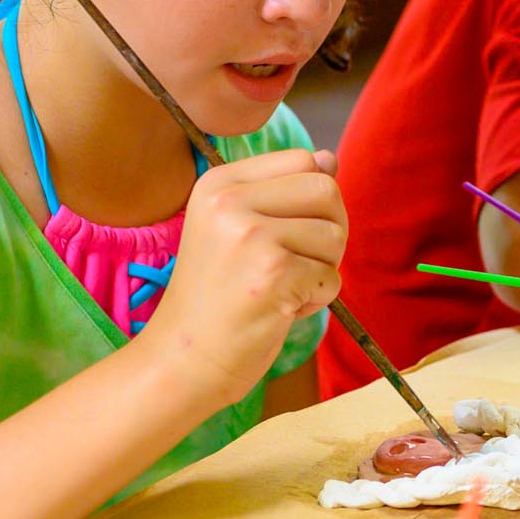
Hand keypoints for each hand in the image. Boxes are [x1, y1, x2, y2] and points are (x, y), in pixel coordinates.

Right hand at [136, 147, 345, 406]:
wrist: (184, 359)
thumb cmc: (218, 297)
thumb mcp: (238, 230)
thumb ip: (285, 192)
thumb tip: (330, 159)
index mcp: (218, 183)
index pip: (304, 159)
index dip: (313, 200)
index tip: (285, 234)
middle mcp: (229, 201)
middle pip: (327, 191)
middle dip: (329, 231)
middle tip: (294, 264)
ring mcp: (250, 236)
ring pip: (335, 235)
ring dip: (321, 270)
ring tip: (280, 288)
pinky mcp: (273, 274)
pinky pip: (331, 278)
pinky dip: (316, 300)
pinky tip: (279, 309)